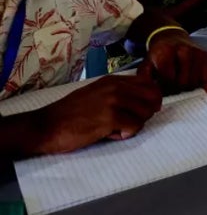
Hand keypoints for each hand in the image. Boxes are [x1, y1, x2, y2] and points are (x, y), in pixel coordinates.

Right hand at [34, 75, 162, 153]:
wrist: (46, 126)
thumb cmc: (71, 114)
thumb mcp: (96, 94)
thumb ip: (118, 93)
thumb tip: (144, 99)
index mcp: (113, 80)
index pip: (149, 83)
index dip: (151, 98)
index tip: (141, 110)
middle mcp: (115, 87)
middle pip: (153, 97)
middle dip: (146, 112)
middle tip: (129, 122)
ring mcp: (113, 101)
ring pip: (146, 113)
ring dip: (134, 125)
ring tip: (116, 128)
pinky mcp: (110, 117)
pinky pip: (135, 127)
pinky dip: (125, 134)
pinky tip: (110, 134)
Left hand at [139, 29, 206, 92]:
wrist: (172, 38)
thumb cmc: (159, 55)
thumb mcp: (146, 65)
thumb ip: (144, 79)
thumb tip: (150, 92)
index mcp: (166, 51)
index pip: (169, 79)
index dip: (164, 86)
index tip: (161, 83)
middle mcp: (184, 49)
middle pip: (183, 82)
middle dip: (176, 88)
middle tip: (171, 85)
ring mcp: (197, 52)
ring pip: (195, 82)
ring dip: (186, 86)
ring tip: (179, 81)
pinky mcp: (206, 55)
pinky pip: (205, 79)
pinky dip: (197, 82)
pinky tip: (190, 77)